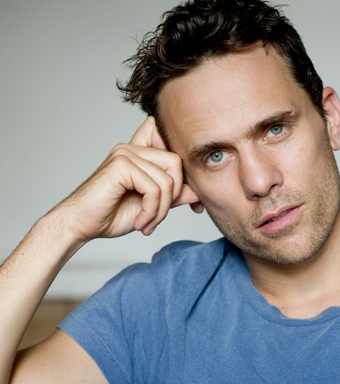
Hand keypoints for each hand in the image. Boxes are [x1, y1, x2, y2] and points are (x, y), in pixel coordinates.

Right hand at [57, 116, 202, 242]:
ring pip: (167, 180)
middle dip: (173, 197)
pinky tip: (140, 222)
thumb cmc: (110, 215)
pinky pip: (154, 188)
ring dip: (160, 210)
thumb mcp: (151, 206)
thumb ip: (171, 196)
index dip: (182, 169)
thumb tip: (196, 191)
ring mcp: (125, 154)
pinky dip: (151, 211)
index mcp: (139, 153)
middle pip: (176, 163)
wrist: (82, 225)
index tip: (186, 198)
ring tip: (146, 224)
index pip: (168, 141)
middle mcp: (132, 148)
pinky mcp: (121, 166)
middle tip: (156, 218)